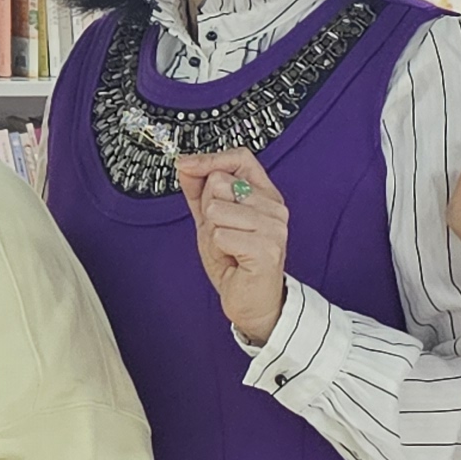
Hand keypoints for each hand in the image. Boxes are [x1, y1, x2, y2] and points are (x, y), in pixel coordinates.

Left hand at [171, 146, 289, 347]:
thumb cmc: (235, 262)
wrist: (251, 301)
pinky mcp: (267, 248)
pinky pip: (219, 234)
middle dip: (209, 210)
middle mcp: (274, 207)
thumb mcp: (210, 220)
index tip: (186, 165)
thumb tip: (185, 164)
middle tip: (223, 234)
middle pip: (219, 183)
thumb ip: (199, 191)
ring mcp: (274, 227)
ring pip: (216, 209)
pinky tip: (233, 259)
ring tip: (227, 248)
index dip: (210, 159)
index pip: (241, 158)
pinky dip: (216, 249)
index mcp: (265, 195)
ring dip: (212, 233)